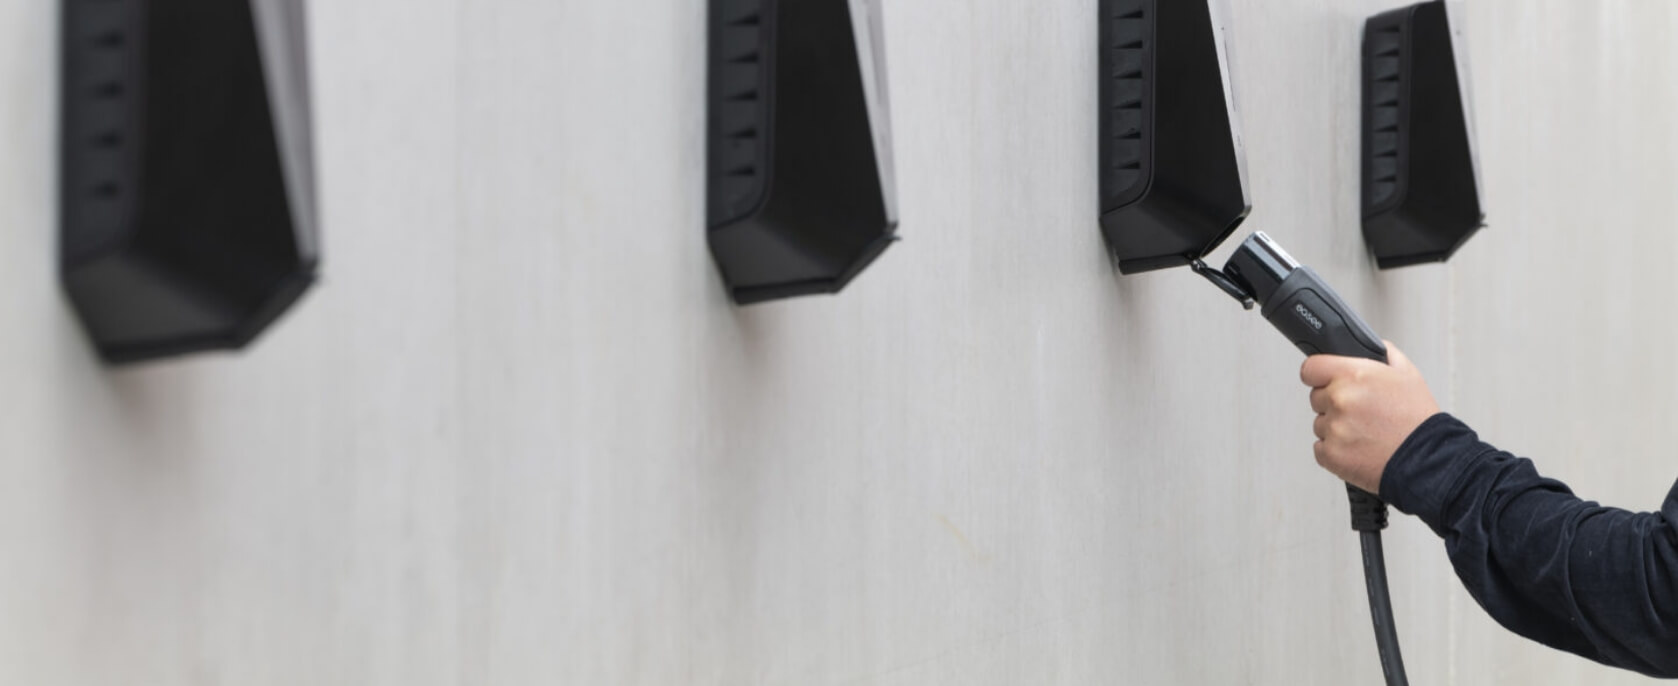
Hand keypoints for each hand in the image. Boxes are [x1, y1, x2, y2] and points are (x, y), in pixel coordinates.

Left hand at [1300, 342, 1439, 493]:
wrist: (1428, 460)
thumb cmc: (1418, 420)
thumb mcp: (1407, 373)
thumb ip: (1383, 353)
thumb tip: (1369, 345)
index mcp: (1353, 375)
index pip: (1311, 368)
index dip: (1319, 374)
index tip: (1325, 380)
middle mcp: (1339, 399)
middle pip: (1316, 397)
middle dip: (1333, 403)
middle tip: (1361, 412)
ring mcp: (1333, 429)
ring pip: (1320, 424)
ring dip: (1336, 427)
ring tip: (1366, 432)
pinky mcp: (1331, 455)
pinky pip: (1321, 448)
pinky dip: (1335, 450)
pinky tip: (1359, 448)